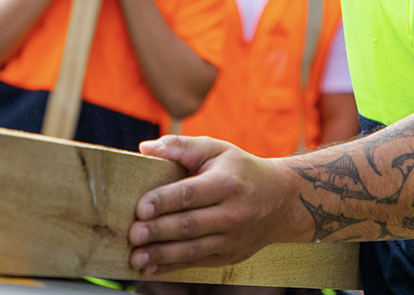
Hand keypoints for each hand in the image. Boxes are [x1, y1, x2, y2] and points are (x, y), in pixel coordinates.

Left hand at [129, 135, 305, 273]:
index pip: (190, 194)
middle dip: (159, 231)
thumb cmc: (240, 171)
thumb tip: (145, 147)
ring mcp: (231, 239)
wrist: (281, 200)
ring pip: (192, 249)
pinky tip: (151, 267)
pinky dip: (172, 267)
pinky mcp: (228, 256)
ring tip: (136, 256)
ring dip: (162, 255)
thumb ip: (181, 146)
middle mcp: (232, 214)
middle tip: (132, 234)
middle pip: (189, 225)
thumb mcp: (216, 149)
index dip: (163, 201)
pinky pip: (197, 263)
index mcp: (226, 184)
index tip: (140, 208)